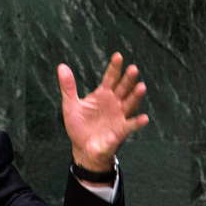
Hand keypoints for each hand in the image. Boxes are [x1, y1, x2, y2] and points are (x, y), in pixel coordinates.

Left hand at [58, 52, 148, 174]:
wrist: (82, 148)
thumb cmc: (79, 126)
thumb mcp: (71, 105)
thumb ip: (68, 87)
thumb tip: (61, 66)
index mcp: (103, 94)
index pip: (110, 78)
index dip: (114, 68)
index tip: (118, 56)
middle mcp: (115, 102)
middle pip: (123, 88)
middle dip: (128, 79)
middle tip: (133, 69)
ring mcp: (119, 116)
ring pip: (130, 104)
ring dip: (136, 96)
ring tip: (141, 87)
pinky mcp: (121, 131)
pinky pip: (130, 126)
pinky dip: (137, 122)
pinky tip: (144, 118)